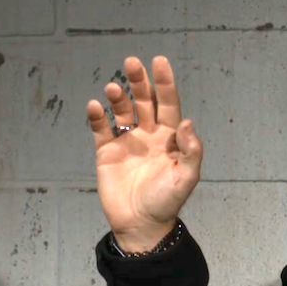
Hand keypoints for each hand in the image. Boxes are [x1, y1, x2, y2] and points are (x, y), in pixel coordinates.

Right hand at [86, 56, 202, 249]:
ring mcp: (127, 141)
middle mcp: (148, 134)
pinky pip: (101, 129)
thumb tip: (187, 122)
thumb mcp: (187, 177)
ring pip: (122, 110)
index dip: (164, 83)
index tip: (159, 62)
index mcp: (170, 137)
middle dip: (139, 81)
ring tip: (112, 88)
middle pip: (143, 101)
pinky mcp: (107, 152)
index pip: (168, 103)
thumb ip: (191, 150)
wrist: (141, 224)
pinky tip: (95, 106)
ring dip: (117, 97)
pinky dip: (97, 116)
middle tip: (132, 63)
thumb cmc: (166, 201)